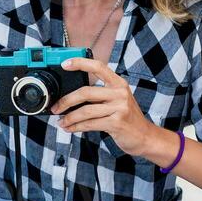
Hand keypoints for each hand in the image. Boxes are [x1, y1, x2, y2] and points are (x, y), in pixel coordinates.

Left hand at [50, 55, 171, 160]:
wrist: (145, 137)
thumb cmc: (128, 119)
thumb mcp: (118, 100)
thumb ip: (101, 95)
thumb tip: (73, 97)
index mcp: (119, 83)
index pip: (98, 67)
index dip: (81, 63)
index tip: (65, 64)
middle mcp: (120, 93)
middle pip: (86, 92)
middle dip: (66, 101)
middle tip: (56, 107)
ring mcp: (119, 108)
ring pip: (86, 111)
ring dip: (70, 118)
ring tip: (62, 122)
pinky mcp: (117, 123)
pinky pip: (90, 124)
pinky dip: (77, 127)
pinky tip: (71, 128)